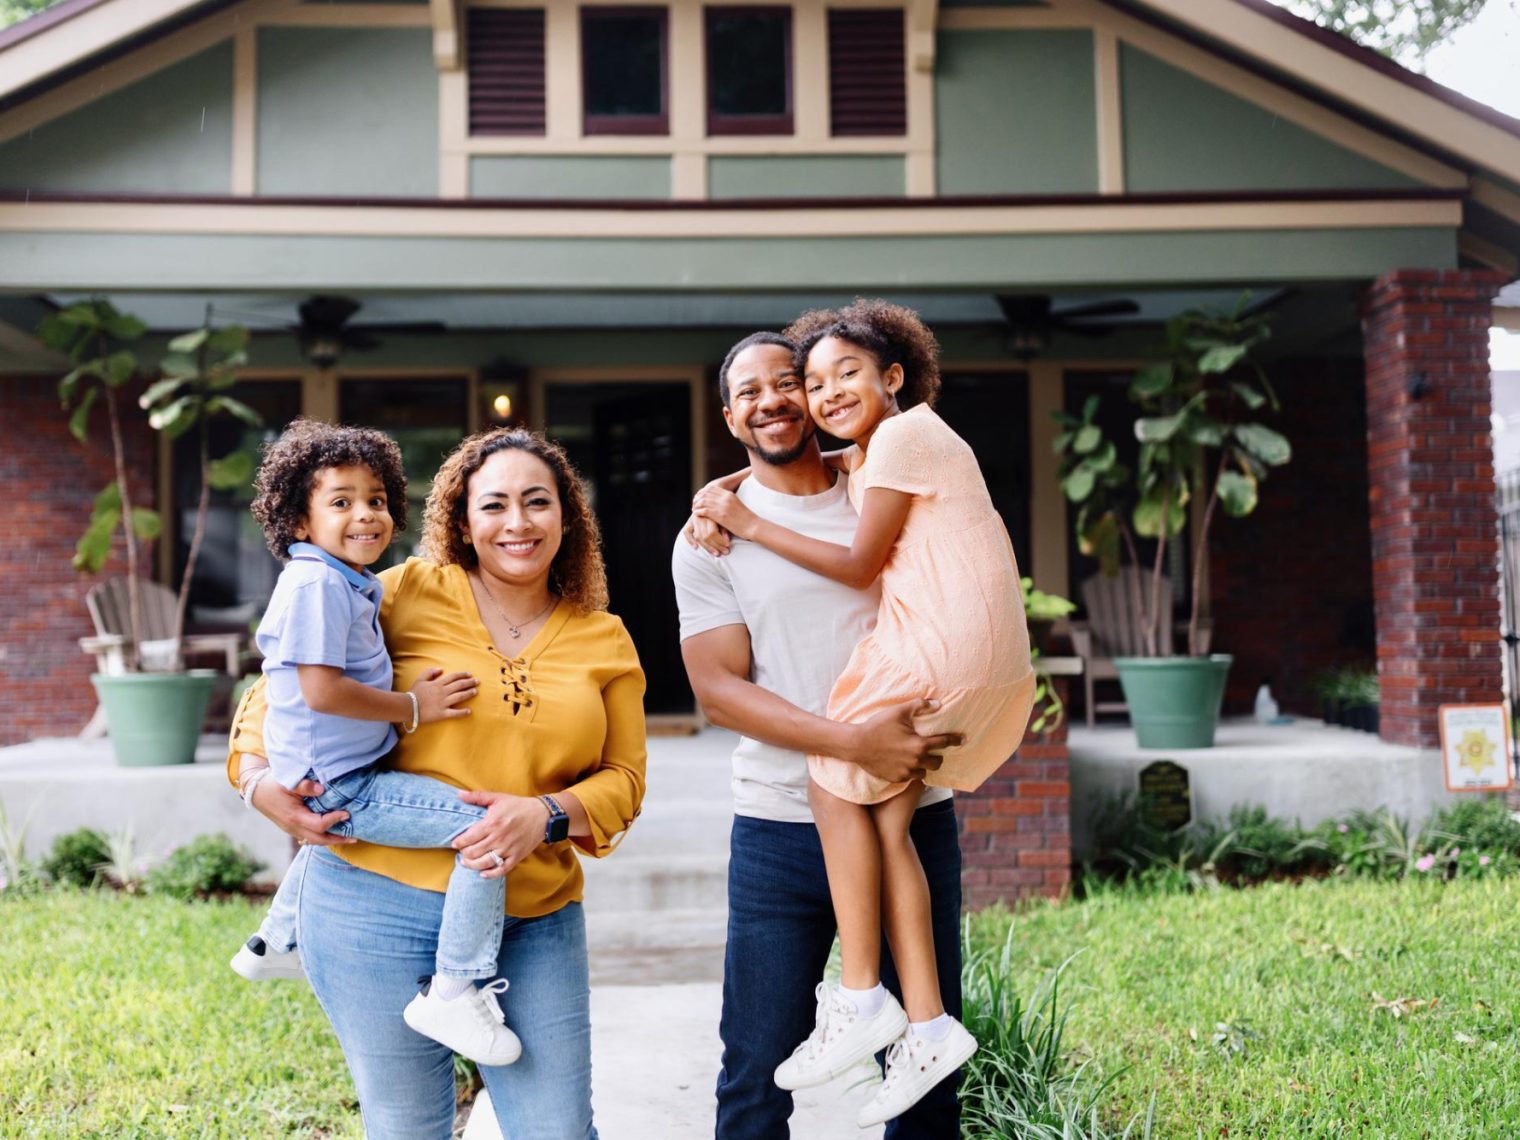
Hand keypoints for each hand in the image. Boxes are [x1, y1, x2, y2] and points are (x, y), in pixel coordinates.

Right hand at [247, 771, 355, 846]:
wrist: (256, 791)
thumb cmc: (273, 784)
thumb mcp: (288, 781)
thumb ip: (305, 786)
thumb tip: (322, 789)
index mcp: (294, 816)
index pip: (319, 824)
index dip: (334, 820)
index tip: (347, 813)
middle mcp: (293, 827)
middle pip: (319, 839)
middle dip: (337, 839)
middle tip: (354, 836)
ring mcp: (292, 830)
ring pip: (314, 841)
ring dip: (330, 841)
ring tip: (347, 838)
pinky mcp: (291, 829)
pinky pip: (308, 838)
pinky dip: (321, 838)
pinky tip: (331, 834)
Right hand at [411, 668, 476, 724]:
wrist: (407, 707)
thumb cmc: (413, 693)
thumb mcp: (420, 679)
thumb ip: (430, 672)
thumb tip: (441, 669)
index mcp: (438, 684)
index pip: (454, 677)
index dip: (463, 675)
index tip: (470, 675)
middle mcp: (443, 692)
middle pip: (459, 685)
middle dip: (469, 683)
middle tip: (478, 682)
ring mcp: (443, 703)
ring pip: (459, 697)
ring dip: (469, 693)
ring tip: (475, 692)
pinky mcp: (442, 714)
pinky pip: (454, 713)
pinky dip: (463, 712)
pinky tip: (469, 711)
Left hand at [451, 790, 548, 878]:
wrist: (542, 815)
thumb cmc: (518, 806)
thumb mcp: (498, 798)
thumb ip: (477, 797)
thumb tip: (459, 794)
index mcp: (492, 823)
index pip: (468, 838)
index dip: (459, 842)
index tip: (455, 843)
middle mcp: (498, 838)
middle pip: (473, 852)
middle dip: (464, 854)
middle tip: (462, 852)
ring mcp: (508, 849)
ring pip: (484, 863)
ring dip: (472, 865)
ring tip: (467, 862)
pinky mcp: (516, 857)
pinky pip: (501, 870)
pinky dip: (490, 874)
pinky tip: (483, 873)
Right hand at [682, 512, 732, 556]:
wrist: (708, 504)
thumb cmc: (720, 513)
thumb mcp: (724, 519)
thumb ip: (724, 529)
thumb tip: (727, 540)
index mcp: (709, 515)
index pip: (712, 532)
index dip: (720, 541)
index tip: (728, 545)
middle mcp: (700, 518)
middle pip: (705, 536)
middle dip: (716, 546)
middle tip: (725, 552)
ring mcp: (693, 520)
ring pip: (698, 537)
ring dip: (707, 547)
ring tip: (717, 553)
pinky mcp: (689, 523)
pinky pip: (686, 532)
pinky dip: (690, 540)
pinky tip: (696, 547)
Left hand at [692, 486, 755, 539]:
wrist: (753, 526)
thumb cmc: (747, 519)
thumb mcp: (738, 506)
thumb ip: (729, 502)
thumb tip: (721, 503)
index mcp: (729, 495)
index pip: (712, 489)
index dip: (703, 492)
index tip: (699, 497)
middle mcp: (725, 498)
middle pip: (706, 493)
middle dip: (698, 497)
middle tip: (694, 503)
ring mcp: (722, 506)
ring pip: (703, 501)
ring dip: (697, 505)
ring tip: (694, 509)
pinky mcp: (720, 516)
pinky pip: (704, 510)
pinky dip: (698, 511)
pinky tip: (696, 514)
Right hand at [841, 699, 963, 783]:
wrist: (857, 745)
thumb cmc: (878, 725)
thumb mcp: (899, 711)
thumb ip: (920, 706)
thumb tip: (937, 703)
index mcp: (919, 744)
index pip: (944, 743)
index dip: (955, 740)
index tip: (964, 739)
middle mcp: (916, 761)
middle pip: (937, 763)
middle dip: (938, 757)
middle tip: (932, 750)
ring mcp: (906, 772)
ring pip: (924, 772)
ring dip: (924, 765)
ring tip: (917, 757)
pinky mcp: (897, 779)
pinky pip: (910, 777)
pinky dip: (911, 771)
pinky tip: (904, 763)